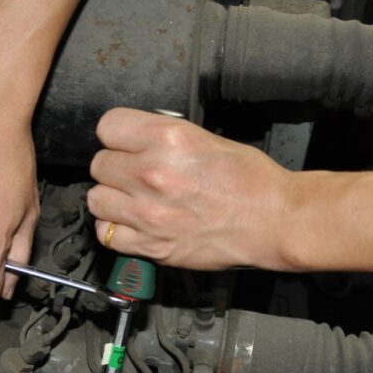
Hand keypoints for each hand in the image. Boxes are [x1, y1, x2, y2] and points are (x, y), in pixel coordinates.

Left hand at [88, 108, 294, 269]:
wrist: (275, 221)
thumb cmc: (251, 181)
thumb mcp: (206, 138)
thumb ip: (163, 138)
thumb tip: (133, 142)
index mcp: (168, 139)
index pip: (107, 127)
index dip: (116, 136)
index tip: (125, 145)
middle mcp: (152, 174)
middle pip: (99, 165)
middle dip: (114, 169)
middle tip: (134, 176)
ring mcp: (150, 213)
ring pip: (96, 200)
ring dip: (111, 200)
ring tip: (132, 202)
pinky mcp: (153, 245)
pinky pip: (107, 235)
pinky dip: (115, 230)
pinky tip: (134, 224)